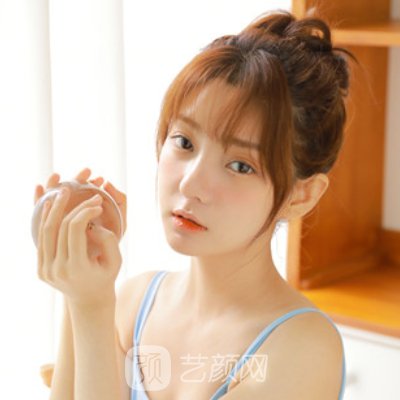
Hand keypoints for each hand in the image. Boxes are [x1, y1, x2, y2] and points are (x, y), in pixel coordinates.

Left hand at [36, 176, 121, 306]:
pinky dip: (46, 220)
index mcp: (77, 268)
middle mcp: (57, 269)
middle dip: (72, 206)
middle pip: (60, 228)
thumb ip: (108, 240)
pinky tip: (52, 206)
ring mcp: (46, 270)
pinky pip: (42, 240)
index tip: (97, 203)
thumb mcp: (116, 260)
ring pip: (46, 231)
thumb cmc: (106, 276)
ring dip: (54, 208)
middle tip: (80, 190)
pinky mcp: (41, 268)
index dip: (85, 211)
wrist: (89, 299)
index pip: (75, 229)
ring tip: (62, 191)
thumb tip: (91, 226)